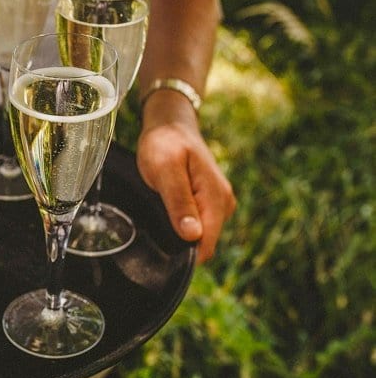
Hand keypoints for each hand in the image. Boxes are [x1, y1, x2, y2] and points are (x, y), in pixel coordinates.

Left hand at [136, 92, 235, 263]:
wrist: (170, 124)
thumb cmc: (166, 143)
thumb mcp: (165, 169)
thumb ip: (179, 202)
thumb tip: (192, 236)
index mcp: (216, 196)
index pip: (207, 243)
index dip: (185, 254)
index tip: (160, 251)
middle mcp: (224, 203)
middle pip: (203, 242)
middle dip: (180, 242)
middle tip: (154, 223)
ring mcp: (219, 203)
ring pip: (200, 235)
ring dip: (178, 232)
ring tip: (159, 212)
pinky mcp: (210, 203)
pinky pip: (197, 225)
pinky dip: (180, 224)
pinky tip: (166, 211)